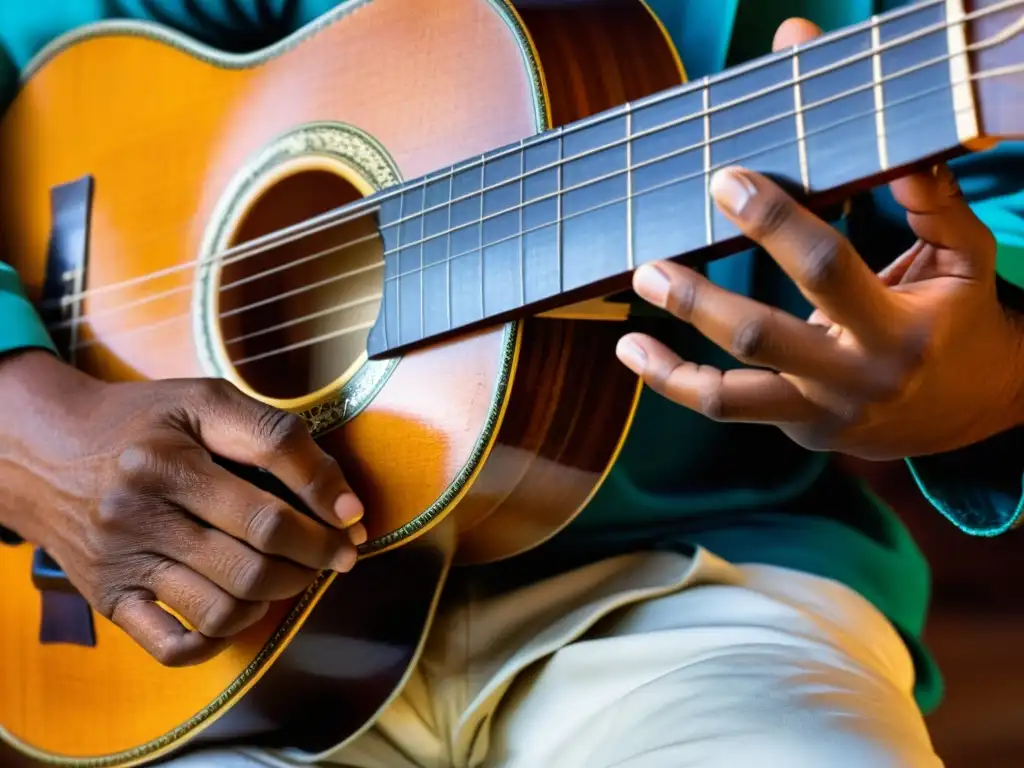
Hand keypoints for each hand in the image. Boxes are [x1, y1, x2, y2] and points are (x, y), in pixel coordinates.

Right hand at [0, 350, 365, 666]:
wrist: (46, 448)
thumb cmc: (143, 421)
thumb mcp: (206, 400)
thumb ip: (278, 437)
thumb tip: (344, 503)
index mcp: (165, 460)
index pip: (268, 507)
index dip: (326, 517)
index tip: (353, 521)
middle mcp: (138, 516)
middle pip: (253, 561)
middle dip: (314, 560)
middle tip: (335, 551)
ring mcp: (122, 563)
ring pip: (223, 609)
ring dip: (277, 596)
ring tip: (292, 571)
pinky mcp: (109, 597)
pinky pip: (173, 646)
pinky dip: (220, 639)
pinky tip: (242, 608)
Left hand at [614, 19, 1023, 461]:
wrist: (971, 411)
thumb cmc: (959, 320)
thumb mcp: (966, 260)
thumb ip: (937, 207)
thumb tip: (905, 154)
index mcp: (895, 329)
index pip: (825, 268)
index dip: (774, 223)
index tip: (726, 182)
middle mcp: (853, 377)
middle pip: (760, 338)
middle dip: (699, 300)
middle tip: (649, 264)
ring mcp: (821, 411)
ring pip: (730, 396)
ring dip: (670, 364)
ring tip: (630, 323)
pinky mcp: (799, 430)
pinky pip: (728, 409)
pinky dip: (676, 385)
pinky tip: (638, 355)